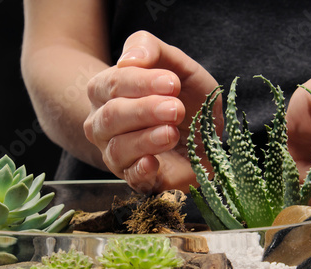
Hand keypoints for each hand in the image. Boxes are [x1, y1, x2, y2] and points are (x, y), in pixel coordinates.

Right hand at [84, 31, 221, 193]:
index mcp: (107, 91)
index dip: (140, 82)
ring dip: (146, 139)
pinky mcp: (136, 178)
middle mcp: (104, 123)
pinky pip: (130, 178)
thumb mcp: (177, 64)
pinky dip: (140, 171)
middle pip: (111, 117)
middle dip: (144, 111)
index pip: (111, 84)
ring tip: (172, 133)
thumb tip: (128, 59)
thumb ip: (151, 49)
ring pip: (117, 148)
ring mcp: (116, 153)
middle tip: (175, 109)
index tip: (172, 83)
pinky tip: (155, 163)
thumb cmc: (185, 96)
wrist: (206, 132)